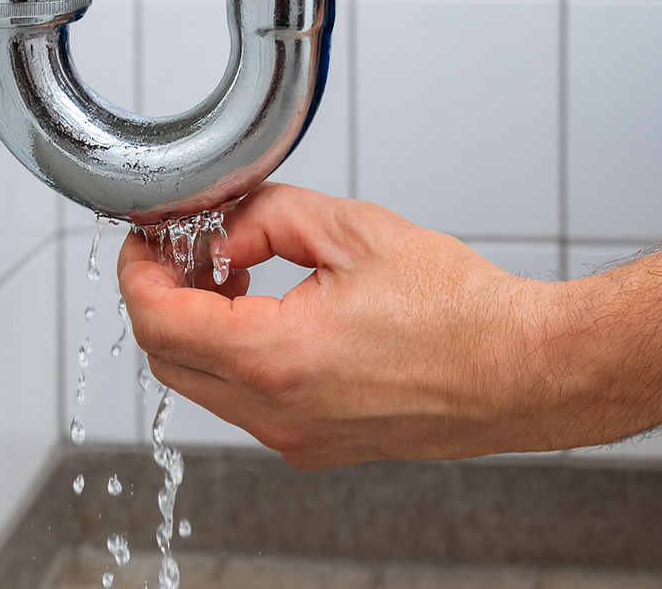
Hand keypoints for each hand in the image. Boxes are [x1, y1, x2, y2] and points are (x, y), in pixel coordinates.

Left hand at [117, 184, 571, 469]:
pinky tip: (272, 309)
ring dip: (199, 327)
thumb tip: (220, 228)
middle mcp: (279, 414)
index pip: (159, 323)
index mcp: (277, 359)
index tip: (147, 240)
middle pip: (168, 360)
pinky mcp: (317, 444)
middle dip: (162, 298)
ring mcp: (297, 439)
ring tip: (236, 271)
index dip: (139, 273)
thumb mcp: (353, 230)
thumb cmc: (460, 309)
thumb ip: (267, 217)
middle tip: (184, 249)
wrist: (522, 370)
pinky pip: (246, 402)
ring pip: (204, 385)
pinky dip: (236, 354)